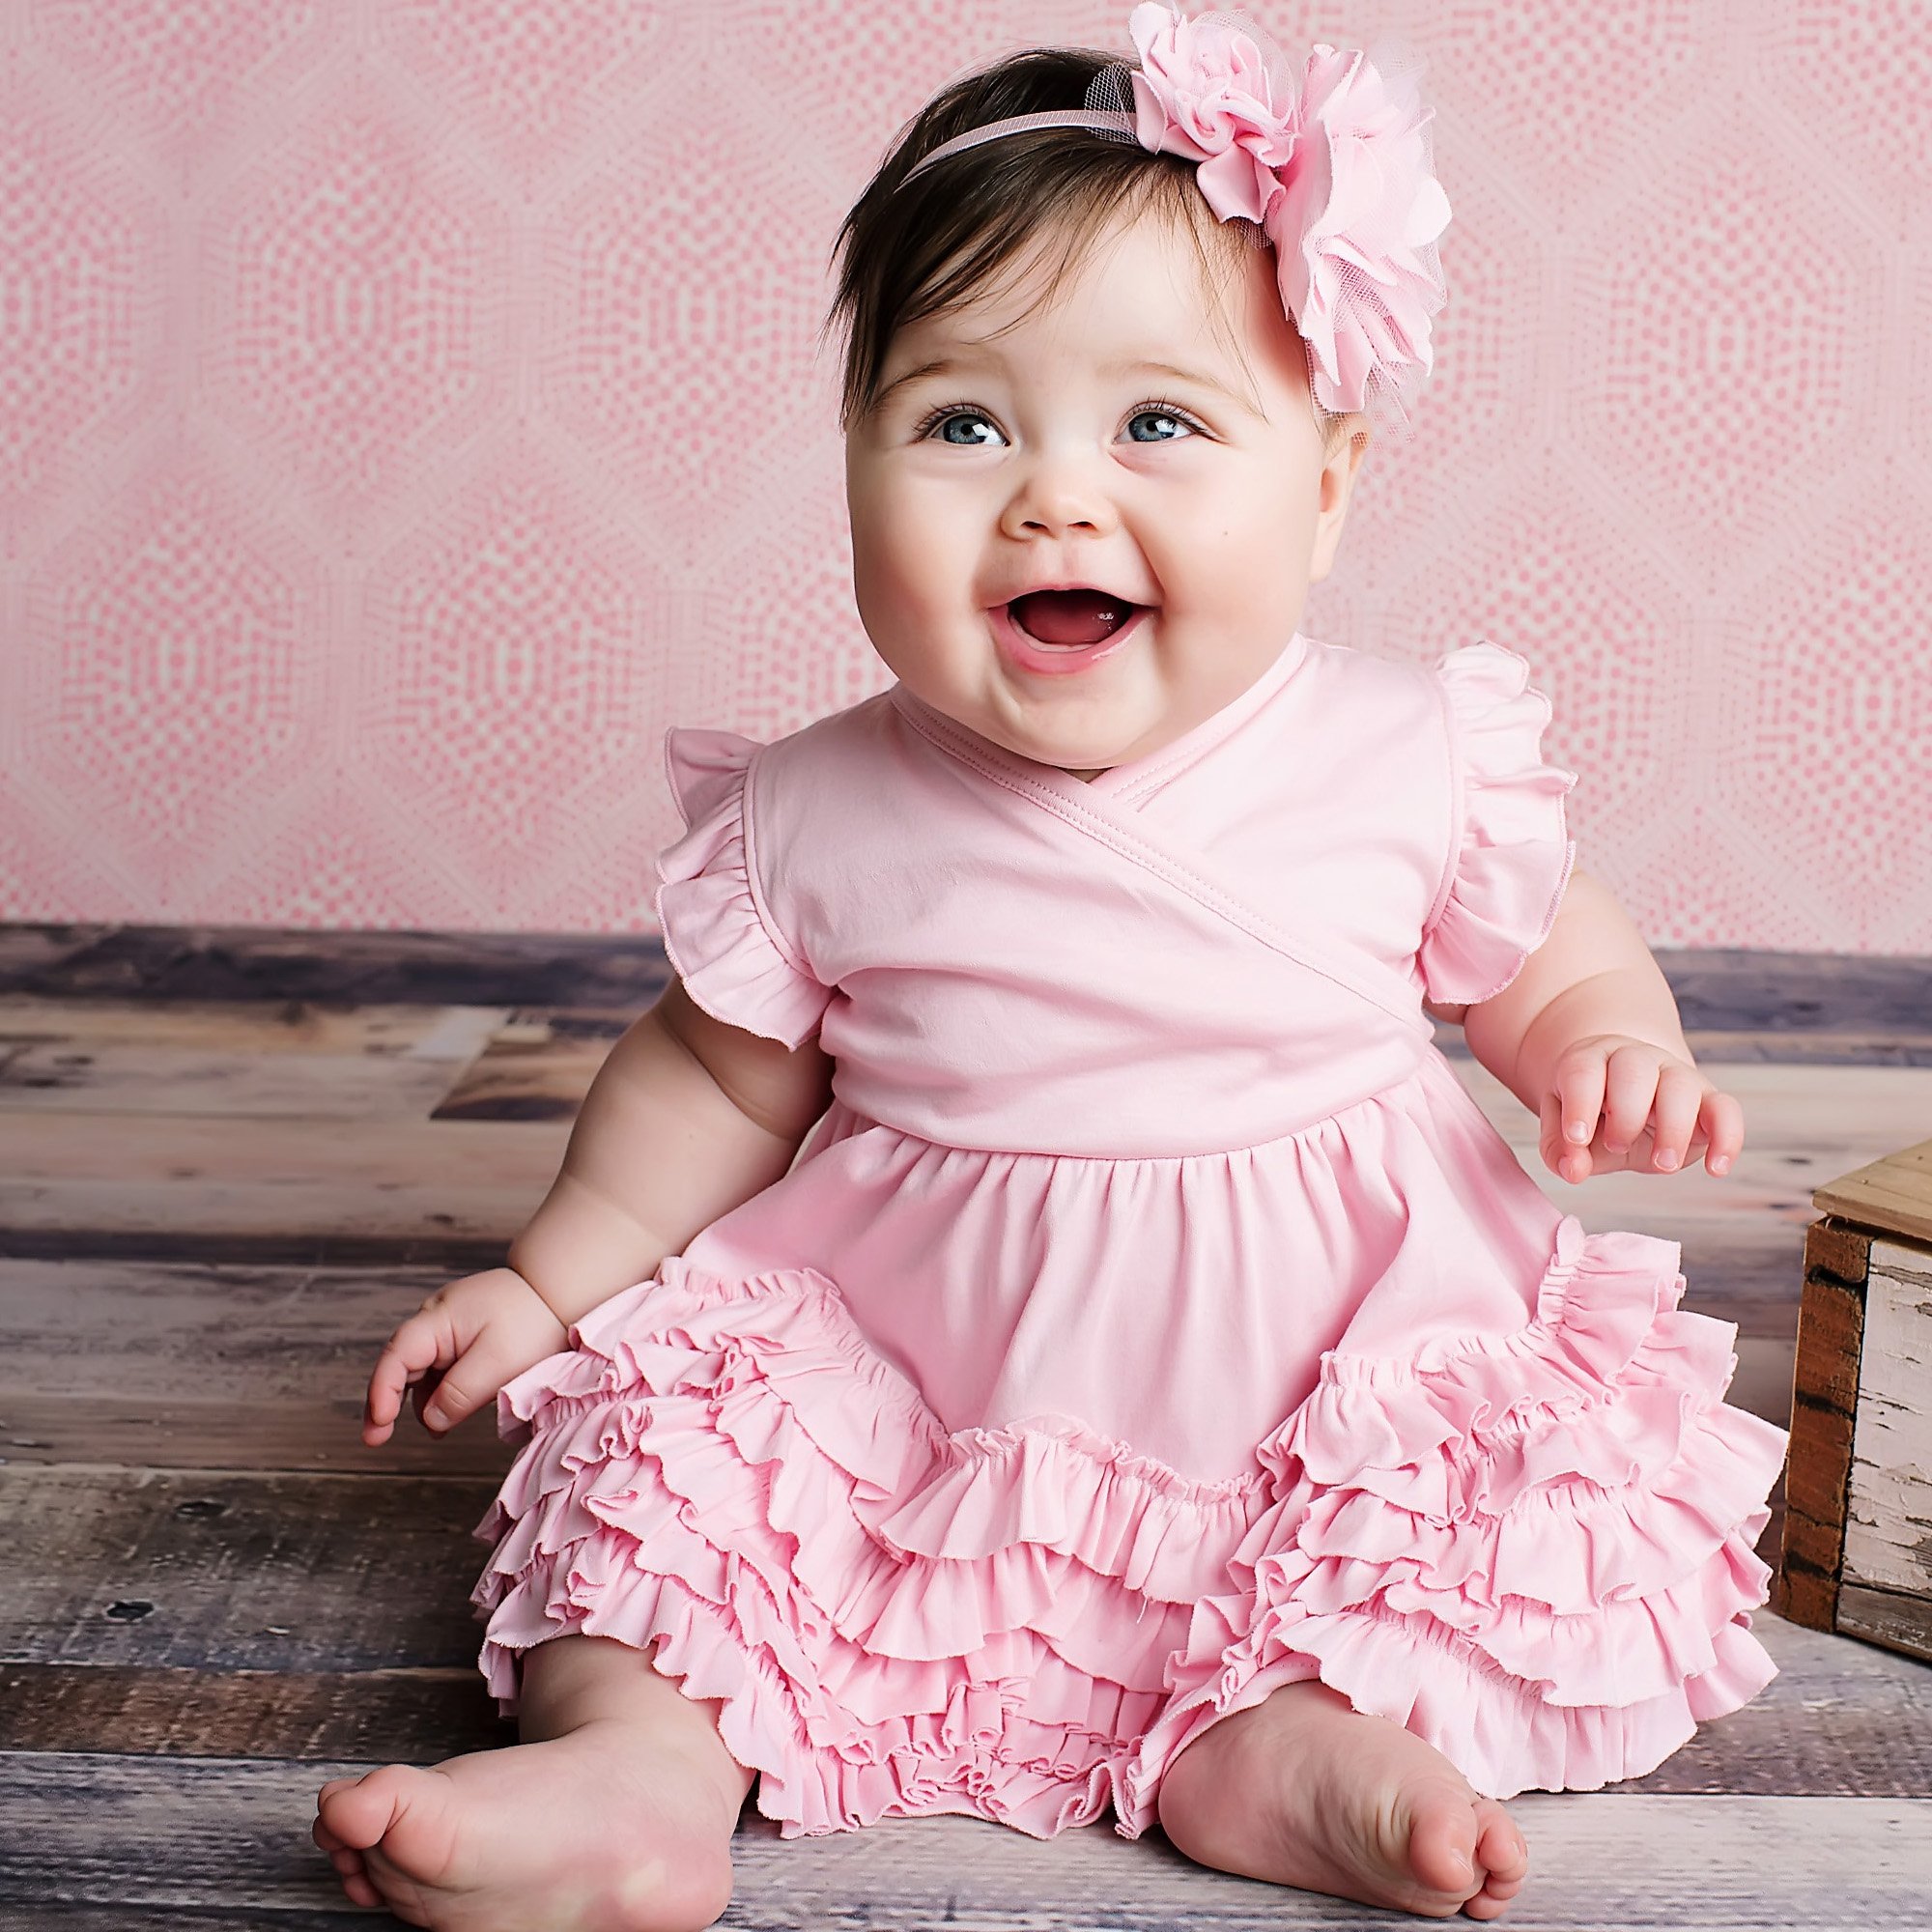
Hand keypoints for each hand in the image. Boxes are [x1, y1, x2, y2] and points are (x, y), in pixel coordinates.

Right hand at [362, 1265, 568, 1446]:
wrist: (561, 1289)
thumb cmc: (533, 1320)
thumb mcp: (497, 1362)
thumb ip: (460, 1393)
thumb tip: (431, 1421)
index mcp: (437, 1319)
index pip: (396, 1357)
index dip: (381, 1392)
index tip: (379, 1424)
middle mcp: (435, 1320)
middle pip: (400, 1365)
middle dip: (385, 1403)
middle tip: (375, 1440)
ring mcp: (448, 1327)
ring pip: (422, 1370)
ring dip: (420, 1401)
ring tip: (435, 1433)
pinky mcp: (464, 1337)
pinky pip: (442, 1368)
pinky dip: (440, 1392)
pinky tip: (446, 1417)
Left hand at [1536, 1034, 1743, 1184]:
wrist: (1628, 1098)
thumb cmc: (1593, 1115)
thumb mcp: (1565, 1131)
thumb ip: (1560, 1150)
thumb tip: (1573, 1171)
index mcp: (1591, 1061)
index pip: (1583, 1072)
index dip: (1580, 1104)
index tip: (1576, 1138)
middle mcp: (1635, 1059)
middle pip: (1634, 1071)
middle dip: (1625, 1113)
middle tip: (1616, 1146)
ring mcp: (1674, 1075)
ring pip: (1681, 1086)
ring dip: (1673, 1128)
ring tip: (1662, 1165)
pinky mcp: (1708, 1099)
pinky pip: (1726, 1108)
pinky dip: (1727, 1137)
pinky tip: (1716, 1169)